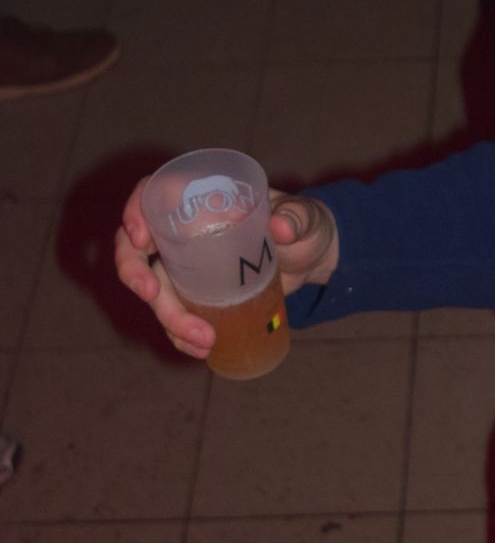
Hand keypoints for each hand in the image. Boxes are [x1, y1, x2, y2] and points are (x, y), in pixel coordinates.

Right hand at [115, 178, 339, 361]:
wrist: (312, 260)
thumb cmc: (305, 226)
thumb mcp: (306, 218)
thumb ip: (297, 217)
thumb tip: (281, 227)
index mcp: (204, 198)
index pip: (152, 193)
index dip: (135, 211)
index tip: (141, 239)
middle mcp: (185, 229)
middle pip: (136, 246)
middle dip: (135, 273)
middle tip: (151, 297)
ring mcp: (186, 263)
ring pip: (153, 288)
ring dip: (167, 317)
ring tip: (203, 340)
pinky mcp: (195, 293)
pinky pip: (172, 313)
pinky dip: (179, 334)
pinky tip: (199, 349)